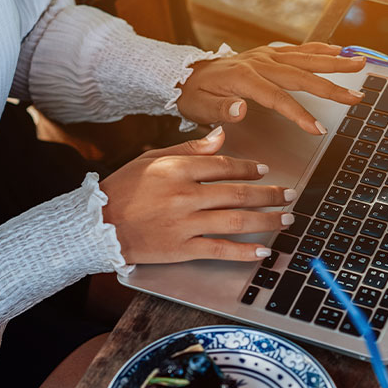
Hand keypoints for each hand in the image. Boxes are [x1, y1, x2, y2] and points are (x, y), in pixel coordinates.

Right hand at [100, 127, 294, 263]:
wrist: (97, 225)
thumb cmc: (123, 189)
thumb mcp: (152, 159)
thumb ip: (188, 149)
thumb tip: (220, 136)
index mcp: (178, 170)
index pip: (224, 166)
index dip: (249, 168)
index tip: (265, 171)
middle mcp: (185, 195)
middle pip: (238, 193)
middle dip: (269, 194)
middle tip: (289, 195)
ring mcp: (185, 224)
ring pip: (236, 221)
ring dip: (266, 220)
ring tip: (286, 218)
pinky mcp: (182, 249)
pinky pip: (220, 250)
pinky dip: (244, 251)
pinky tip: (263, 251)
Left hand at [177, 42, 366, 134]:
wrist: (185, 74)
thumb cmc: (194, 95)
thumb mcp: (200, 108)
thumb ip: (221, 110)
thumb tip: (240, 109)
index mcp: (243, 78)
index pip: (278, 98)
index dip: (300, 114)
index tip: (318, 130)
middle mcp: (259, 62)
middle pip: (301, 74)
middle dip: (331, 86)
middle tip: (355, 97)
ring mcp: (266, 55)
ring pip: (306, 57)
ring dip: (334, 61)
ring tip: (360, 63)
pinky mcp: (269, 53)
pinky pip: (299, 50)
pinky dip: (320, 49)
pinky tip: (339, 50)